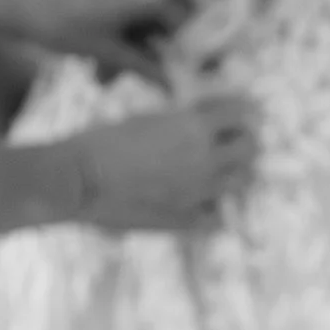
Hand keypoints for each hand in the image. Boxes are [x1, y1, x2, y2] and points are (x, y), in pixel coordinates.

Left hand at [0, 0, 173, 86]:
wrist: (7, 6)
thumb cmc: (58, 27)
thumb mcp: (102, 51)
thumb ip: (140, 67)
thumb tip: (172, 85)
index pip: (170, 13)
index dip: (179, 38)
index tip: (177, 63)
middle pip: (145, 20)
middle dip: (139, 53)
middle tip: (124, 79)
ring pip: (122, 21)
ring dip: (118, 51)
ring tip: (98, 77)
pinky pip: (103, 14)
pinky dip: (102, 38)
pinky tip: (86, 59)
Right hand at [61, 95, 258, 230]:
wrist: (79, 180)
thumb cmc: (102, 140)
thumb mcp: (144, 119)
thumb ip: (177, 122)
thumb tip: (195, 121)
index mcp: (195, 126)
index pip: (240, 112)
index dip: (240, 110)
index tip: (237, 111)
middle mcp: (205, 159)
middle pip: (250, 149)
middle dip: (246, 142)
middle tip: (234, 140)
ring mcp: (198, 192)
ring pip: (240, 183)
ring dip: (234, 174)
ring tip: (219, 171)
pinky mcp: (184, 220)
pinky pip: (216, 218)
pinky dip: (214, 211)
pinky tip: (202, 205)